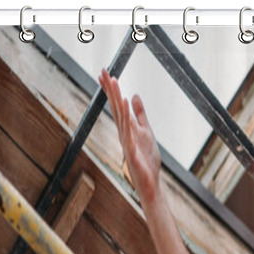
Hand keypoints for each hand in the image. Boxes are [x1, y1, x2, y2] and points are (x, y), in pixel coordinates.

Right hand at [98, 68, 160, 203]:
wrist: (149, 183)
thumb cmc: (146, 160)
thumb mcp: (146, 132)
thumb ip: (140, 115)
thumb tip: (134, 96)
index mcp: (126, 128)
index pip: (116, 106)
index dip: (110, 90)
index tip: (104, 74)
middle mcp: (123, 133)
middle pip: (115, 108)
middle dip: (110, 89)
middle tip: (104, 70)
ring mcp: (126, 141)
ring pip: (120, 117)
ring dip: (116, 98)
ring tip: (114, 81)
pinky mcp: (131, 151)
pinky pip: (128, 131)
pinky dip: (126, 117)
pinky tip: (124, 103)